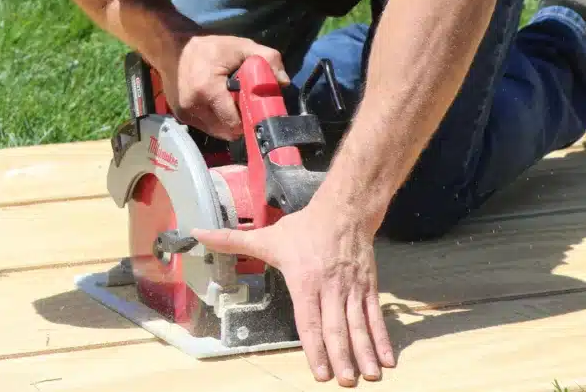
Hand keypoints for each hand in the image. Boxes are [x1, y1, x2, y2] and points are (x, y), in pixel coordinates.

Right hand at [159, 34, 287, 139]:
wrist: (172, 47)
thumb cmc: (208, 47)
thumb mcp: (240, 46)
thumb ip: (266, 59)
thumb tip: (283, 82)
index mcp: (208, 90)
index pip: (235, 123)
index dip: (249, 118)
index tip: (256, 109)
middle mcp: (193, 106)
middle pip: (227, 131)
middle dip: (240, 122)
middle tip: (245, 106)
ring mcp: (185, 114)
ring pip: (216, 132)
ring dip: (227, 122)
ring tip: (231, 104)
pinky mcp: (181, 117)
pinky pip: (206, 127)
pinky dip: (215, 120)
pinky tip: (218, 104)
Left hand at [191, 198, 396, 385]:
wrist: (343, 210)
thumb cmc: (303, 228)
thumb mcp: (267, 237)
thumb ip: (231, 241)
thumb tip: (197, 233)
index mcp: (305, 280)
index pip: (309, 319)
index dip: (314, 347)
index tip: (318, 372)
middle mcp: (331, 288)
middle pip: (336, 327)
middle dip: (341, 356)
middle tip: (345, 382)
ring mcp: (352, 289)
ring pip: (359, 325)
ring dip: (365, 352)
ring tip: (370, 377)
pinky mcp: (369, 287)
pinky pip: (376, 316)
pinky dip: (383, 338)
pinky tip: (388, 360)